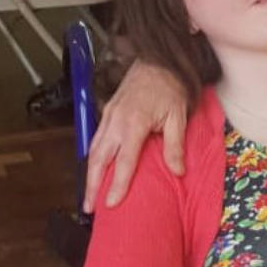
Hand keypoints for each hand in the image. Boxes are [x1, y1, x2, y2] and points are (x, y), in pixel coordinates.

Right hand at [83, 61, 187, 211]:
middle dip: (92, 185)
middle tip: (89, 208)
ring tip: (88, 194)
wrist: (157, 58)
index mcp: (134, 124)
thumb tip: (178, 172)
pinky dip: (92, 156)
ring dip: (89, 173)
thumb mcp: (178, 115)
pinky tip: (93, 168)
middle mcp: (116, 122)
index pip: (124, 161)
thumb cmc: (170, 86)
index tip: (110, 204)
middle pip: (99, 159)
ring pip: (93, 149)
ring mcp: (108, 116)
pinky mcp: (107, 111)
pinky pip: (95, 138)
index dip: (117, 184)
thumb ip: (175, 144)